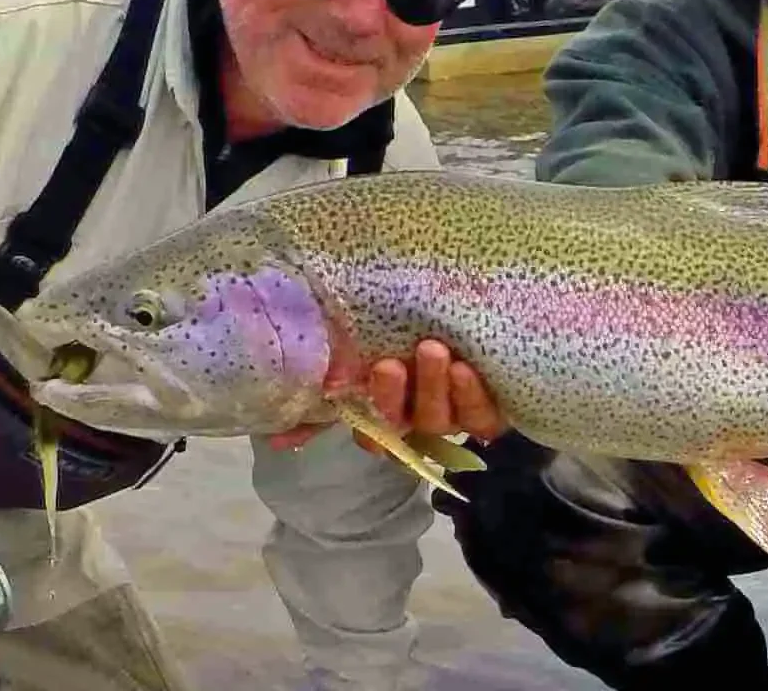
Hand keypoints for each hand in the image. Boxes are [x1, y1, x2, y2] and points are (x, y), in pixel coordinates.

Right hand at [268, 339, 508, 454]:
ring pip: (440, 419)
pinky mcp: (491, 414)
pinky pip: (481, 417)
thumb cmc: (413, 339)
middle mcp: (419, 422)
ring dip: (433, 388)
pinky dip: (471, 395)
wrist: (485, 329)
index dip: (360, 420)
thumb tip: (277, 438)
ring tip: (433, 351)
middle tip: (389, 365)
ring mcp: (456, 420)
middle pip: (403, 423)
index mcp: (388, 414)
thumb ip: (327, 391)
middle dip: (393, 397)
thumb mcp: (369, 352)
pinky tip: (465, 369)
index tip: (341, 387)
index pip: (368, 432)